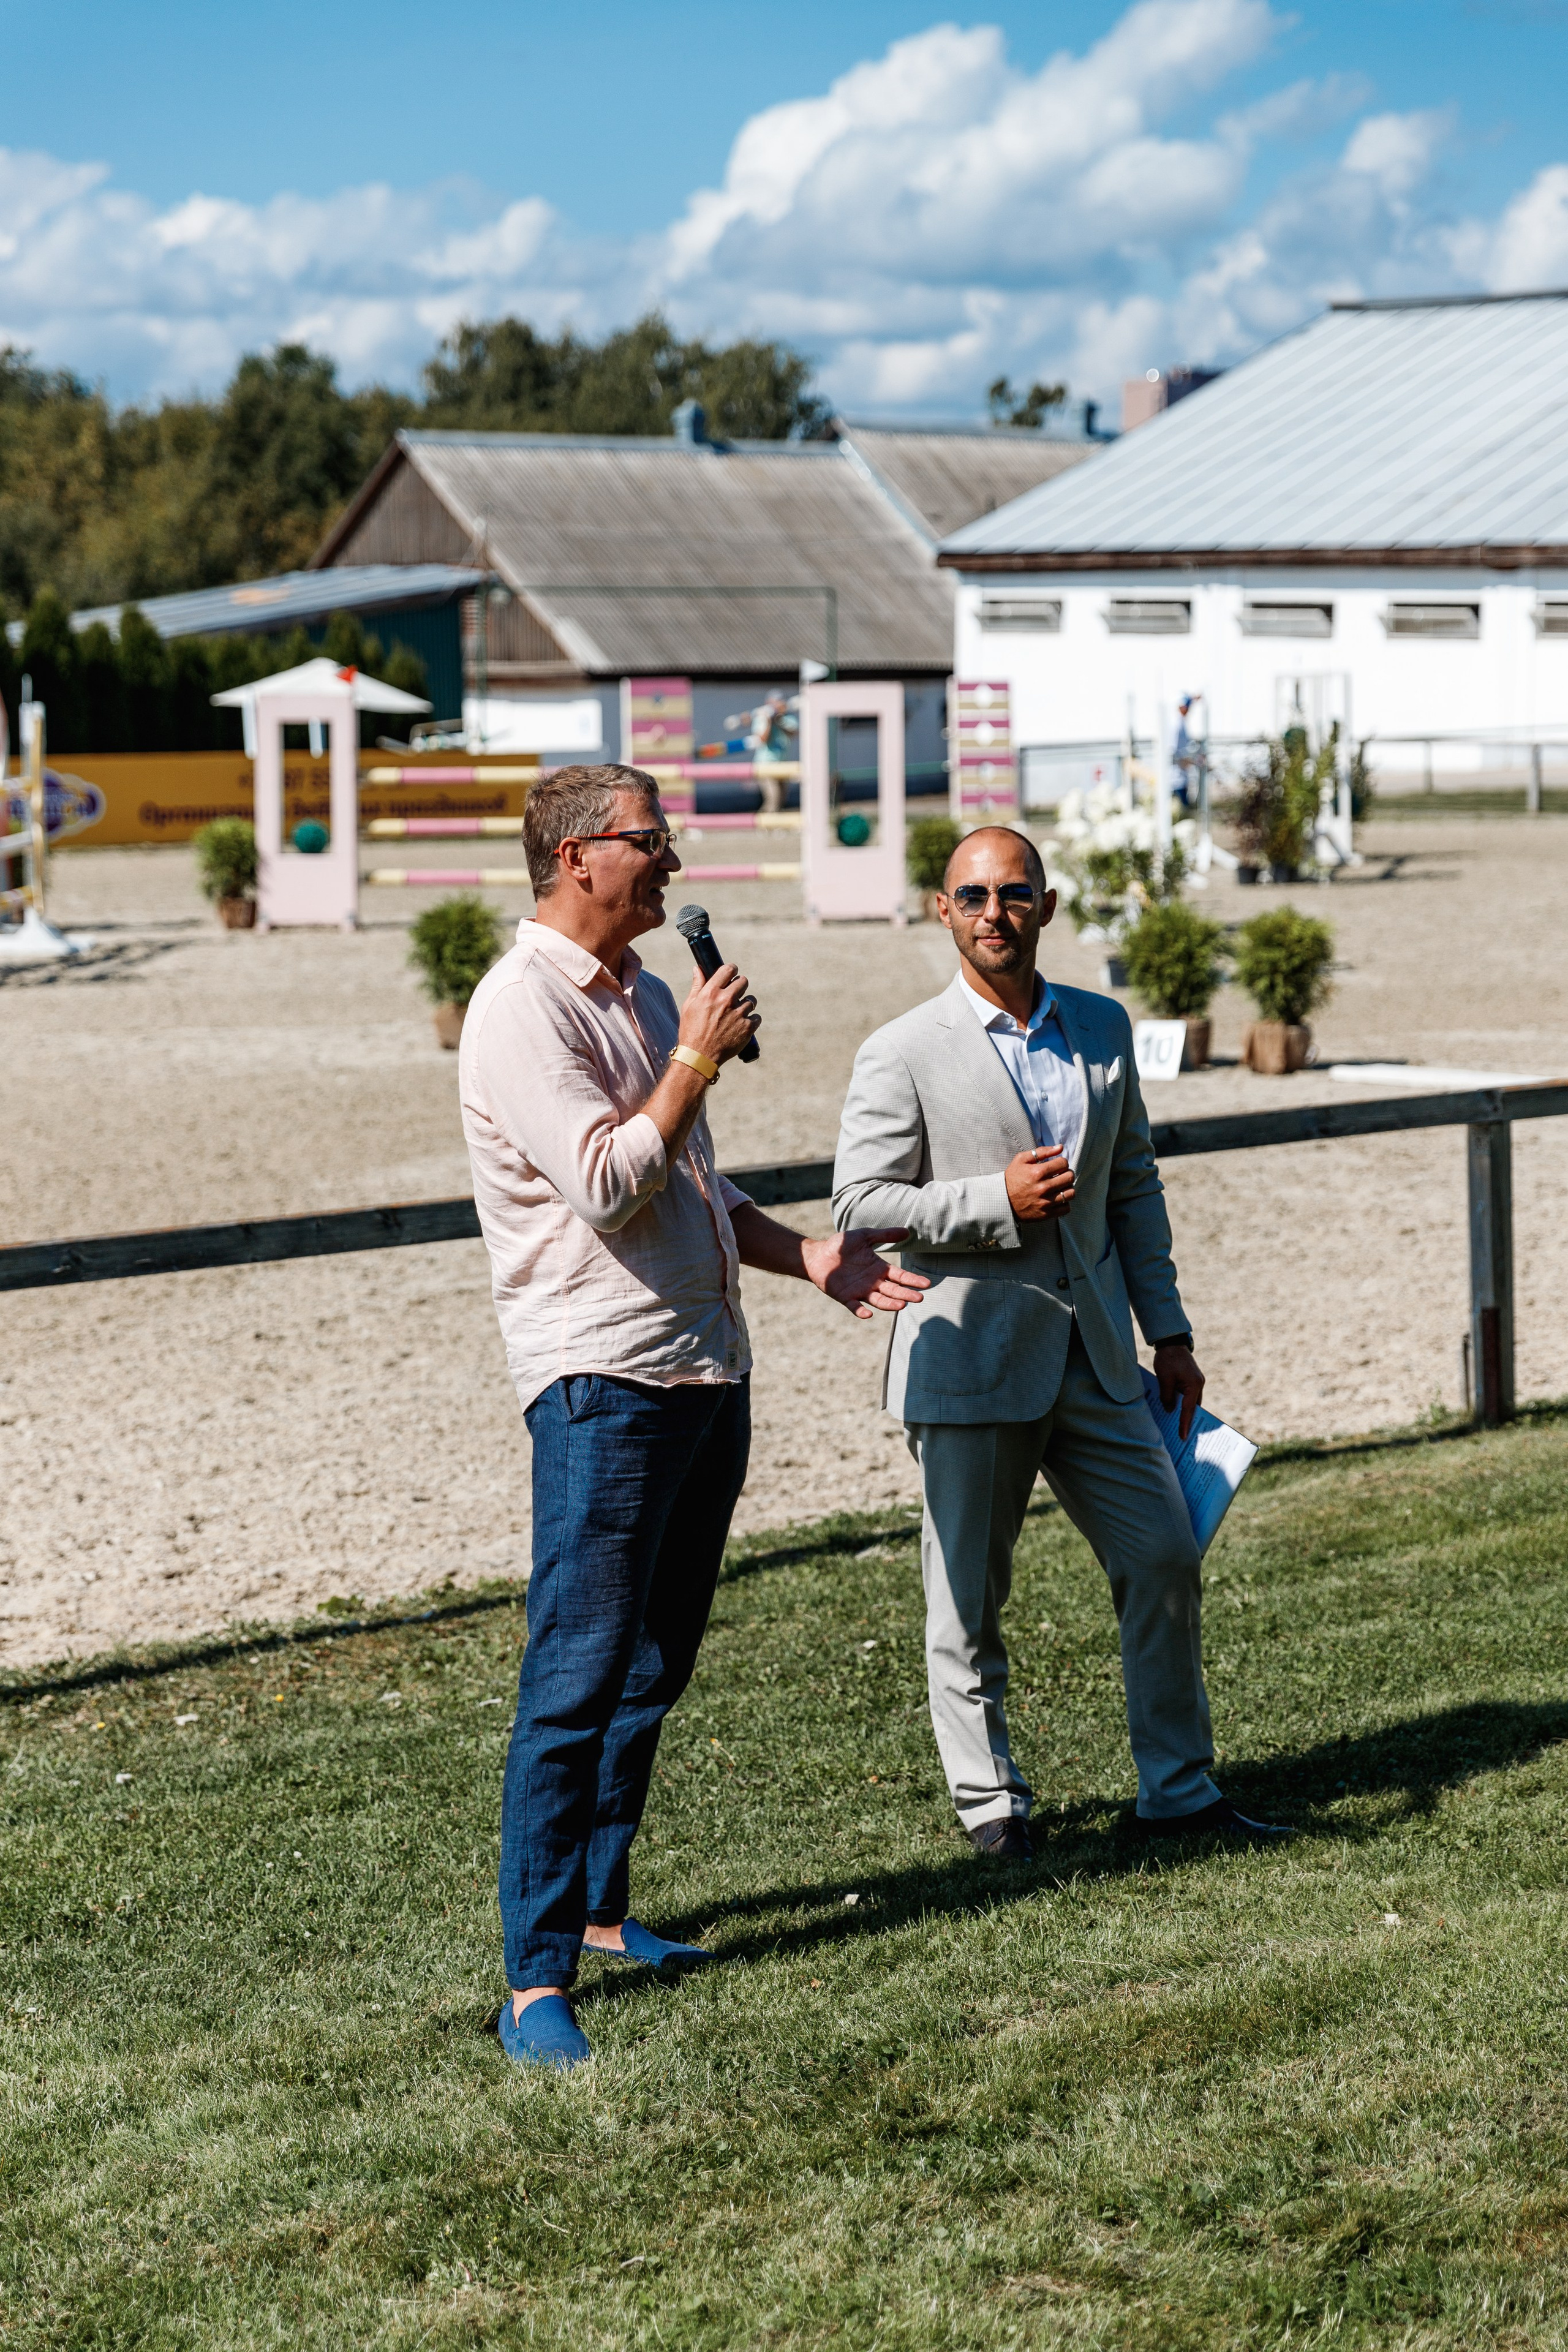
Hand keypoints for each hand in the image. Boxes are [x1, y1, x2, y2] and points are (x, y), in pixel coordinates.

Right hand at [678, 959, 758, 1067]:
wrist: (699, 1057)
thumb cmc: (691, 1031)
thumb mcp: (689, 1006)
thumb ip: (697, 985)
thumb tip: (698, 968)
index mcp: (711, 992)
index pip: (728, 969)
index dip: (732, 969)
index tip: (732, 974)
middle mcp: (726, 1000)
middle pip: (743, 981)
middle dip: (739, 986)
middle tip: (734, 995)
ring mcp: (738, 1014)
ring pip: (751, 1000)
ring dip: (745, 1005)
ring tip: (735, 1015)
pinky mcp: (747, 1027)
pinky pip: (756, 1017)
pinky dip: (751, 1020)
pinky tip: (741, 1025)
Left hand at [800, 1228, 931, 1320]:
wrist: (818, 1255)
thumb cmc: (841, 1245)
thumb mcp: (864, 1236)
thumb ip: (884, 1235)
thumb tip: (907, 1231)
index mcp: (879, 1269)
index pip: (900, 1276)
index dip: (912, 1280)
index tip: (926, 1283)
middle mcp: (873, 1282)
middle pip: (893, 1290)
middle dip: (906, 1294)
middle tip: (919, 1298)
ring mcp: (860, 1291)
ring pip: (879, 1300)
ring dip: (890, 1304)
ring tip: (902, 1305)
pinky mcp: (845, 1297)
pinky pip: (855, 1306)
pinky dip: (861, 1311)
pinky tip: (868, 1314)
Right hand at [1004, 1145, 1074, 1222]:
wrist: (1001, 1200)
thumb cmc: (1012, 1178)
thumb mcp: (1021, 1160)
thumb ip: (1042, 1152)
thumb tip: (1060, 1147)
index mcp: (1037, 1172)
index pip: (1063, 1163)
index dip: (1061, 1162)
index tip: (1057, 1166)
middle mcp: (1043, 1187)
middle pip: (1069, 1177)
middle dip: (1066, 1173)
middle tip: (1060, 1175)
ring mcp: (1045, 1202)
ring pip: (1071, 1192)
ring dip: (1067, 1188)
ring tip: (1060, 1187)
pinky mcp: (1046, 1214)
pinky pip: (1066, 1207)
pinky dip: (1064, 1202)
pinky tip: (1057, 1198)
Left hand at [1154, 1342, 1204, 1441]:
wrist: (1172, 1342)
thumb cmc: (1168, 1359)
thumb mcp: (1164, 1379)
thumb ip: (1167, 1396)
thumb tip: (1170, 1411)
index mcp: (1194, 1385)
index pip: (1189, 1409)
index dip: (1185, 1424)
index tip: (1183, 1437)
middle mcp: (1199, 1385)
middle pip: (1193, 1408)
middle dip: (1188, 1421)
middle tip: (1182, 1436)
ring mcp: (1197, 1382)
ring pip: (1192, 1402)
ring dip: (1185, 1412)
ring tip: (1178, 1427)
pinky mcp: (1192, 1380)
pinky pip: (1189, 1396)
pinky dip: (1183, 1404)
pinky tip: (1175, 1410)